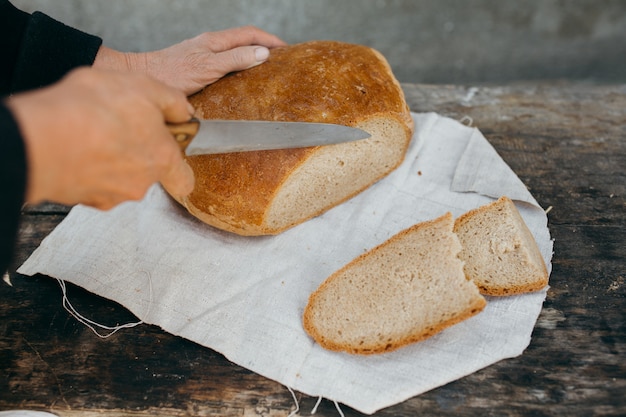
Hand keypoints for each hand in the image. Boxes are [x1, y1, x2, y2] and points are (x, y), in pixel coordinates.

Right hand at [6, 67, 194, 209]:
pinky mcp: (84, 199)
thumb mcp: (142, 86)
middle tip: (118, 129)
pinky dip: (86, 168)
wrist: (40, 139)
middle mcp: (141, 183)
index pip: (184, 180)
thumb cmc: (93, 110)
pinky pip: (92, 183)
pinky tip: (76, 148)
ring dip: (110, 160)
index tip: (167, 149)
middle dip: (136, 154)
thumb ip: (171, 100)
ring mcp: (112, 195)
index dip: (178, 165)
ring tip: (92, 133)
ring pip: (118, 179)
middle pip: (147, 174)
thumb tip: (184, 112)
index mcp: (161, 158)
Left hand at [94, 26, 285, 94]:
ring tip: (267, 70)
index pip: (250, 34)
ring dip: (252, 57)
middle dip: (265, 47)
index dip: (270, 40)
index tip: (287, 50)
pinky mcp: (197, 68)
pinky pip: (225, 64)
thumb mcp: (208, 67)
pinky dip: (239, 68)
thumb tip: (262, 53)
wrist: (143, 79)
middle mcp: (210, 46)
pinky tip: (241, 81)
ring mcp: (203, 56)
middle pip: (244, 41)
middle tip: (281, 60)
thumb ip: (235, 59)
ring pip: (234, 52)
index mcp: (215, 41)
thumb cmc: (171, 74)